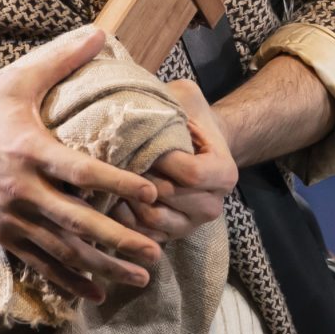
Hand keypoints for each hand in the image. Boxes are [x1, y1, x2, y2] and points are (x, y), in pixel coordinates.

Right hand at [0, 25, 164, 303]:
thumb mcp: (17, 79)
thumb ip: (61, 57)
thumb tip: (102, 32)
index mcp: (29, 151)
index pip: (81, 173)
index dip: (118, 185)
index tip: (151, 192)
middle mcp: (22, 191)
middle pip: (78, 223)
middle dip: (120, 240)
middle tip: (157, 250)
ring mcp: (11, 219)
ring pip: (63, 252)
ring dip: (104, 266)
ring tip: (140, 275)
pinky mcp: (3, 236)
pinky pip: (40, 266)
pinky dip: (70, 283)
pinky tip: (97, 295)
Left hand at [117, 78, 237, 240]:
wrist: (195, 144)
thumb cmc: (187, 116)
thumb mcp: (185, 98)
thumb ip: (170, 101)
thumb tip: (137, 109)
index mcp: (224, 173)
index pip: (190, 173)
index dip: (162, 159)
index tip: (139, 141)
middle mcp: (213, 204)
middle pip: (169, 196)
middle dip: (140, 177)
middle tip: (113, 159)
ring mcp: (193, 224)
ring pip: (155, 219)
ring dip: (129, 198)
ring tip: (110, 177)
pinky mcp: (172, 235)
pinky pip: (145, 235)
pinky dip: (126, 219)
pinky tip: (111, 197)